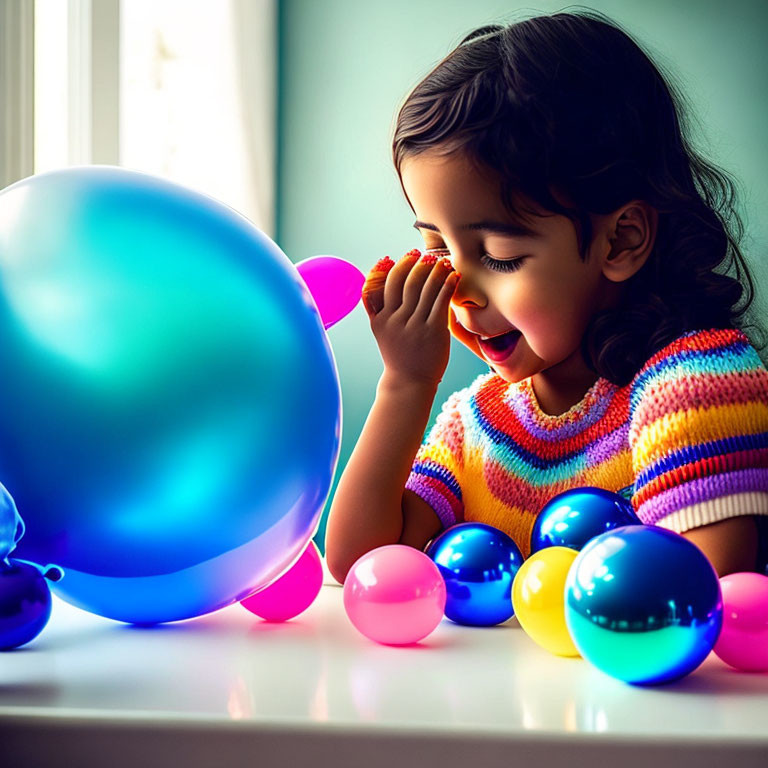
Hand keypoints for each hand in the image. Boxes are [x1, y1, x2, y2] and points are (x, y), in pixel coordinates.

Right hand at [361, 249, 459, 385]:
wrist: (409, 383)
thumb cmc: (399, 355)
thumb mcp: (380, 332)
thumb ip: (376, 308)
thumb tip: (374, 282)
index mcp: (381, 319)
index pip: (386, 284)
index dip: (397, 266)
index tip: (406, 255)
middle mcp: (396, 321)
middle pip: (406, 283)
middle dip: (417, 264)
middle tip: (427, 254)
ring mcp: (414, 326)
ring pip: (424, 289)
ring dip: (435, 271)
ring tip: (443, 262)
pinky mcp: (433, 332)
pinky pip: (440, 302)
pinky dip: (447, 285)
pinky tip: (453, 276)